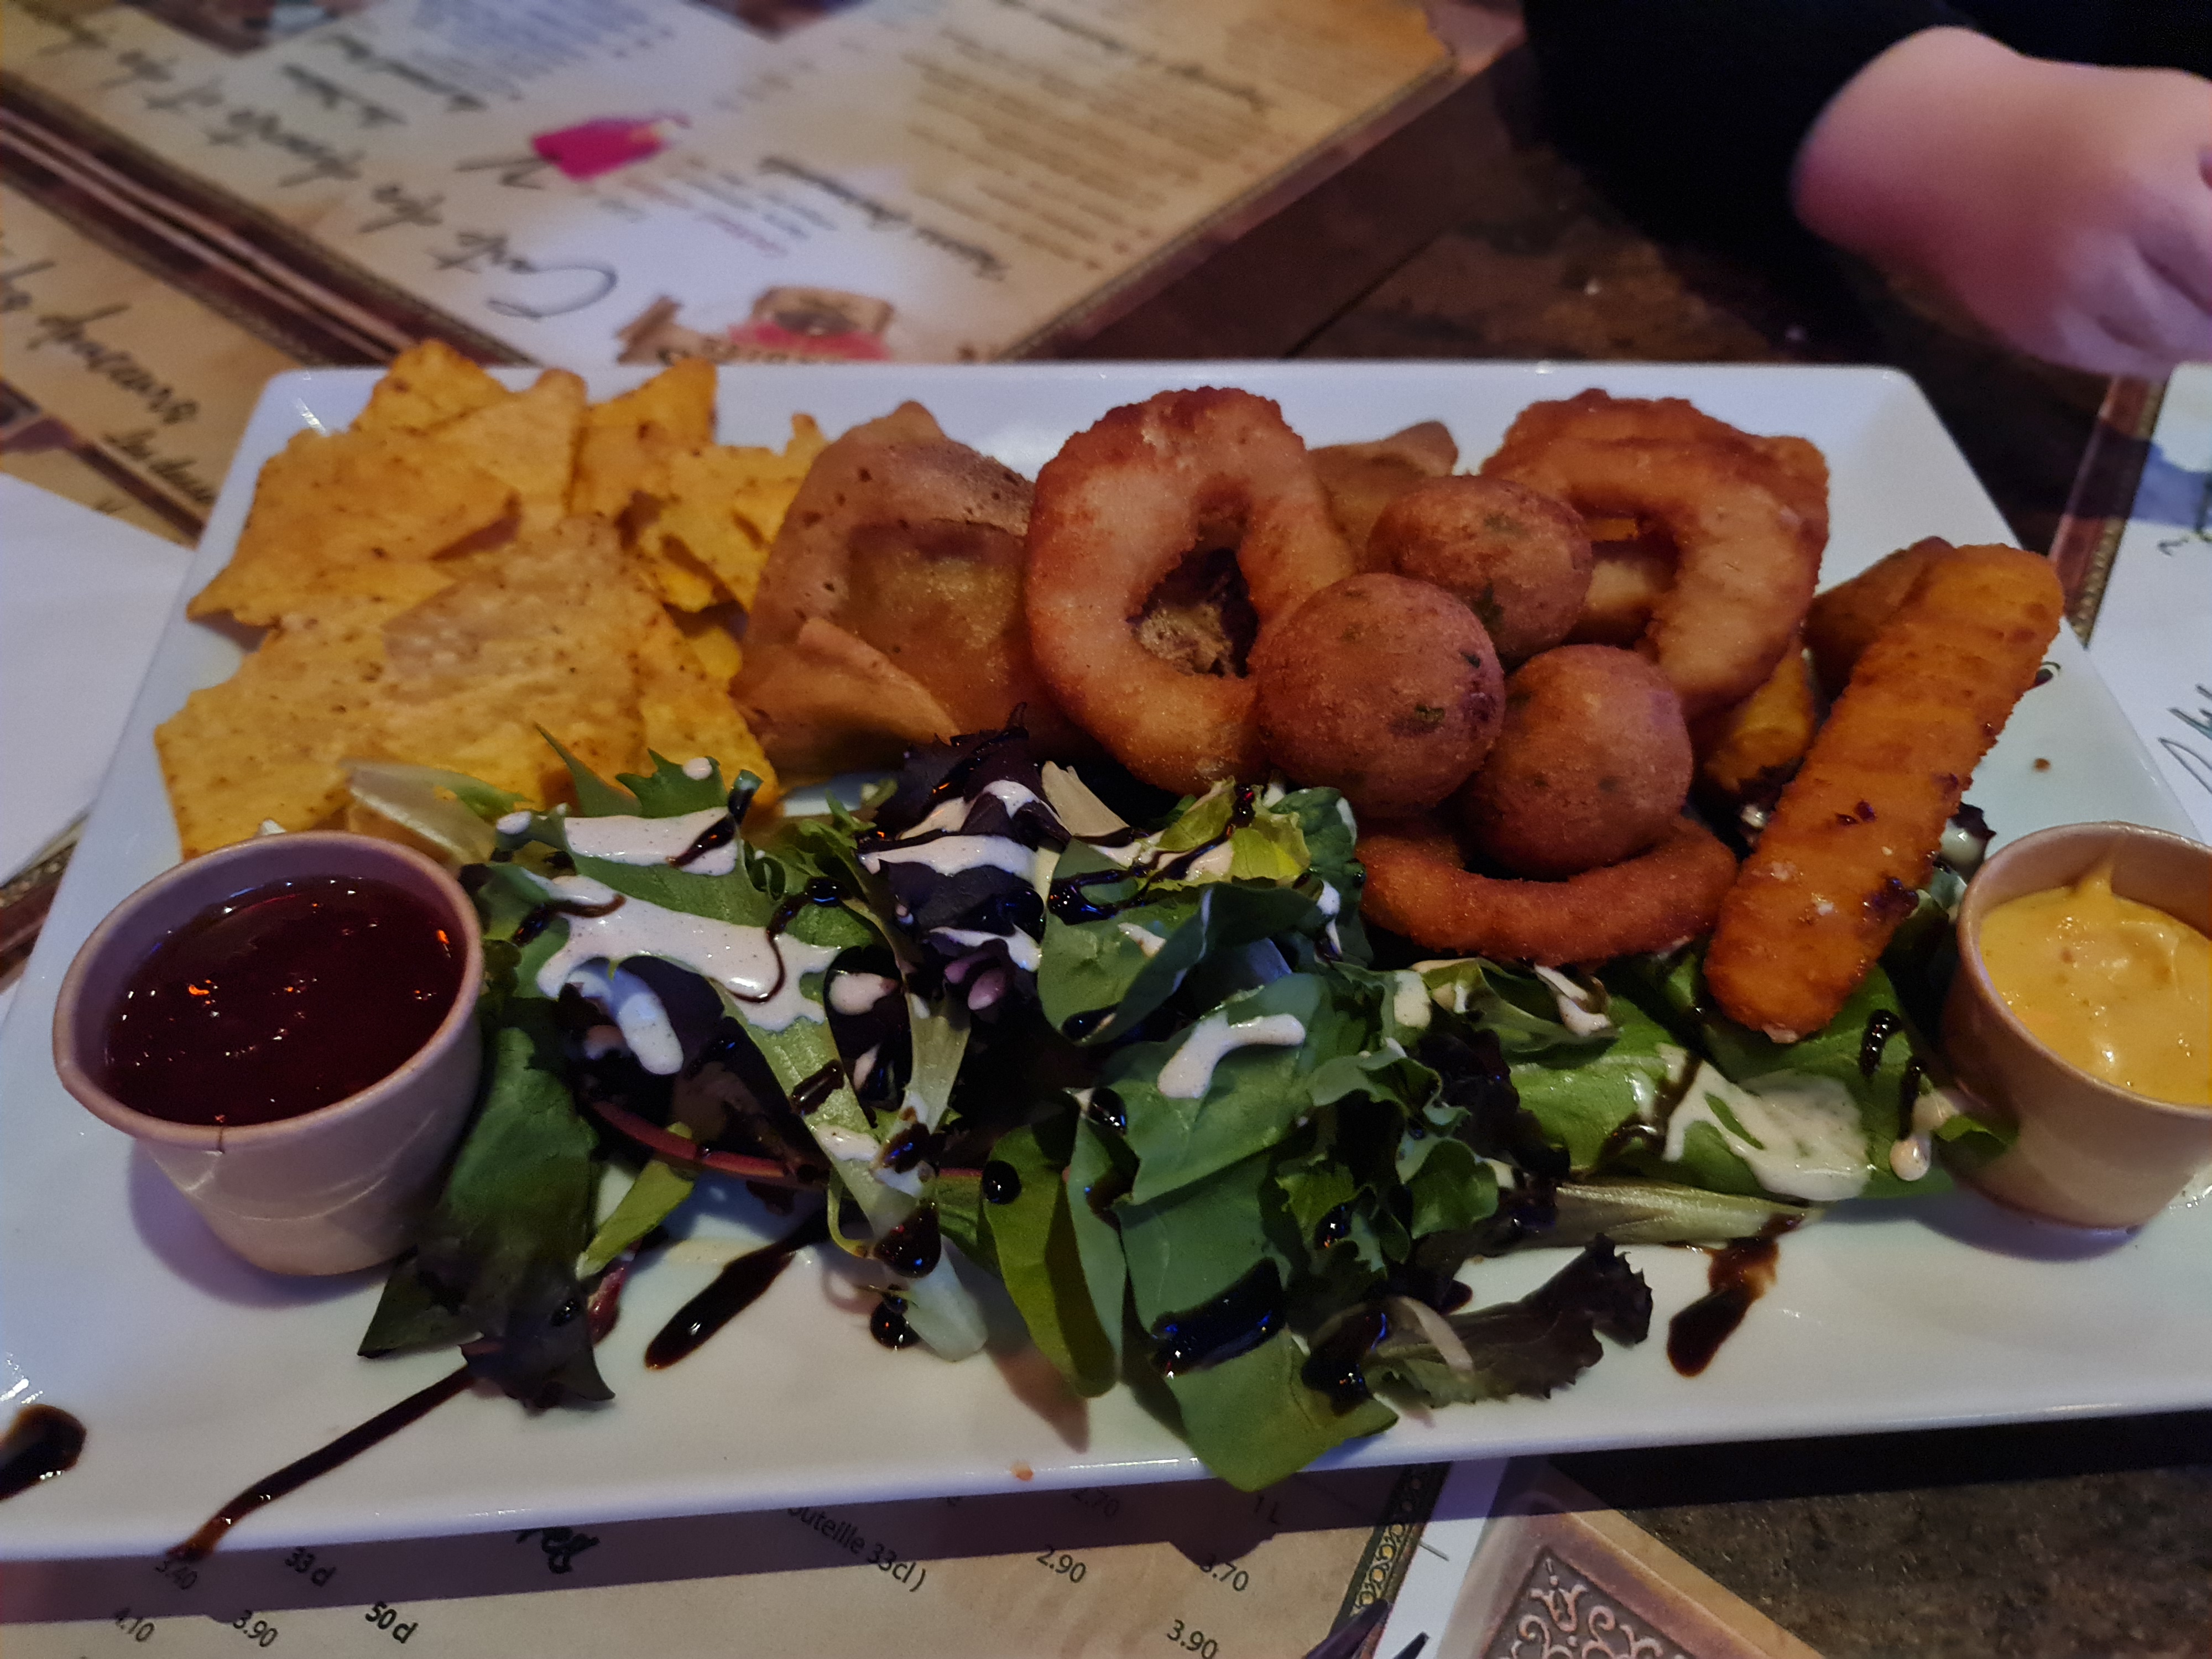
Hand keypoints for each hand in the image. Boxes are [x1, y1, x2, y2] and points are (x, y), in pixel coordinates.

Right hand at [1793, 28, 2211, 377]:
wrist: (1945, 156)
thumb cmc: (2084, 123)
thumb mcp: (2185, 116)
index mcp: (2152, 188)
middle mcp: (2105, 258)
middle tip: (2207, 277)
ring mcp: (2067, 307)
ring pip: (2179, 350)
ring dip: (2204, 329)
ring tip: (2195, 290)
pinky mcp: (2039, 339)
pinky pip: (2128, 363)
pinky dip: (2156, 344)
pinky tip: (2151, 304)